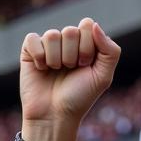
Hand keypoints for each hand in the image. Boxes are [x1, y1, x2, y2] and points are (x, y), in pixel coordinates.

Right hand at [19, 18, 120, 140]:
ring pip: (52, 35)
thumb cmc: (79, 98)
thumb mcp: (103, 77)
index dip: (86, 47)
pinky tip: (41, 69)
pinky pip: (33, 39)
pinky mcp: (30, 51)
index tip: (84, 66)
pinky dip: (38, 56)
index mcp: (85, 43)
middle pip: (70, 30)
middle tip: (69, 71)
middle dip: (71, 55)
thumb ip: (110, 50)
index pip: (87, 25)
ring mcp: (48, 45)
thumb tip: (95, 25)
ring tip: (55, 72)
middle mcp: (67, 42)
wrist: (54, 116)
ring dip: (55, 59)